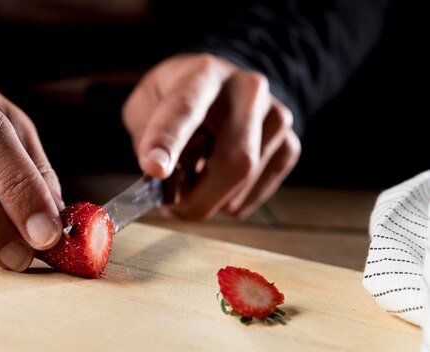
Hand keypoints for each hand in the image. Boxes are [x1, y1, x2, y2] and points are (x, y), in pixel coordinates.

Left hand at [123, 53, 300, 218]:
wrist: (221, 87)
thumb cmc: (176, 99)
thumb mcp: (145, 104)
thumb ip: (146, 136)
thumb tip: (160, 176)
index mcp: (203, 73)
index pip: (186, 108)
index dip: (168, 141)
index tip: (154, 170)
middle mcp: (247, 89)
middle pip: (234, 157)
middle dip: (198, 196)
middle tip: (170, 208)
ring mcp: (275, 116)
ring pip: (247, 179)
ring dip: (211, 199)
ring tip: (191, 185)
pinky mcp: (289, 144)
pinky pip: (258, 192)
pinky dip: (230, 201)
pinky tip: (216, 185)